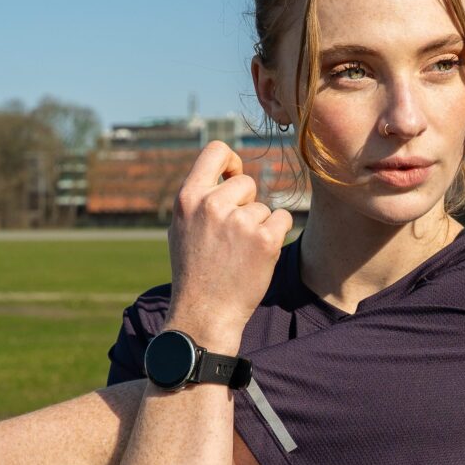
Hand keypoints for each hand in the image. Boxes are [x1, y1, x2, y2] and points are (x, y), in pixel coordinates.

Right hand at [168, 141, 292, 339]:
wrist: (205, 313)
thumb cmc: (194, 271)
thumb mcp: (182, 228)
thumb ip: (200, 199)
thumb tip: (225, 172)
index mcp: (188, 198)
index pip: (215, 150)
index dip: (230, 161)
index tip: (233, 176)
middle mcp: (212, 205)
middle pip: (246, 182)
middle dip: (246, 204)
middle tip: (232, 236)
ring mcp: (240, 222)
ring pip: (263, 207)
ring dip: (258, 226)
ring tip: (239, 254)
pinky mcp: (265, 240)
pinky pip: (282, 219)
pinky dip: (276, 234)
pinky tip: (258, 256)